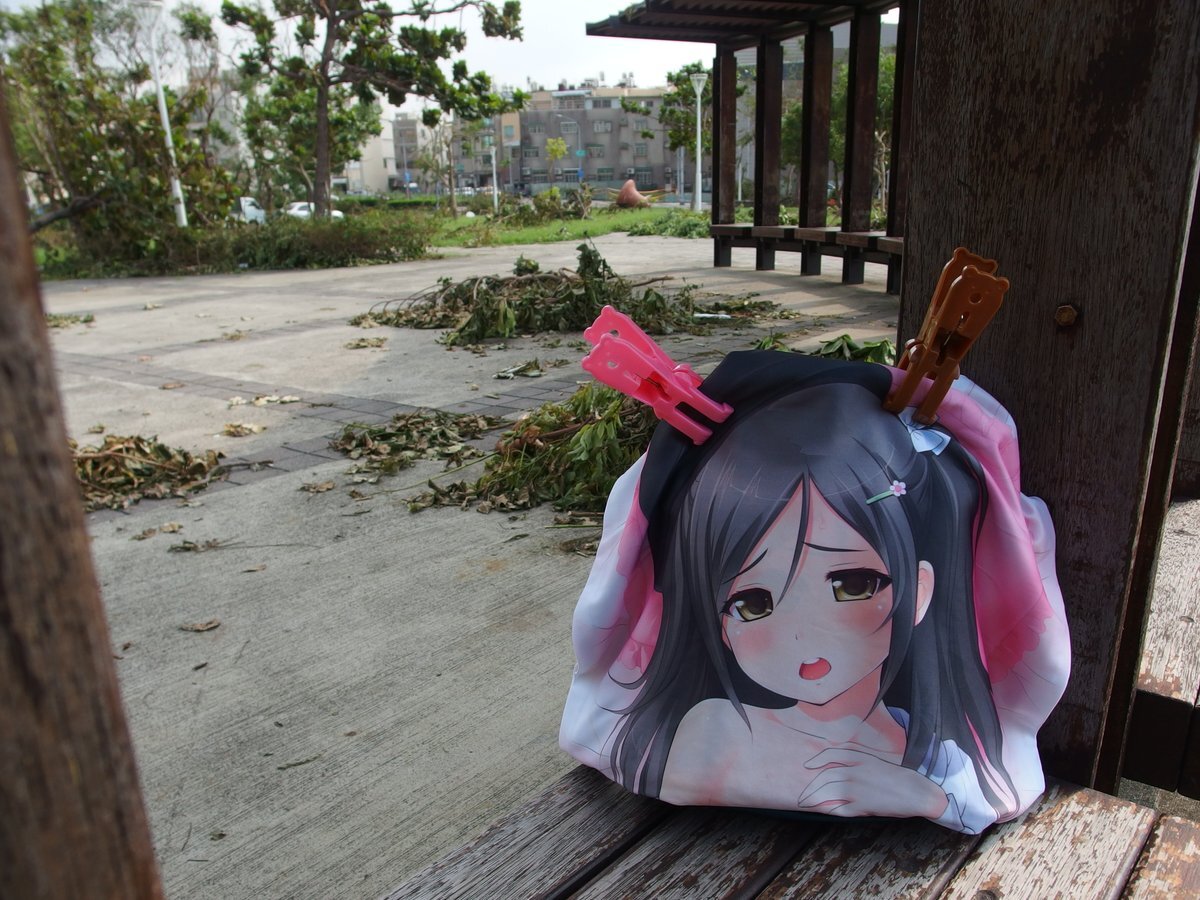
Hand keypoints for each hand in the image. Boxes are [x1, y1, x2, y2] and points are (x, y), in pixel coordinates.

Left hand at [797, 748, 948, 819]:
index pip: (831, 754)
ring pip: (828, 793)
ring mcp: (856, 789)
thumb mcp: (876, 762)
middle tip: (802, 796)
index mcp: (859, 757)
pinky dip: (829, 809)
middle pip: (825, 777)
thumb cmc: (898, 776)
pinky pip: (840, 808)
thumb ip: (857, 762)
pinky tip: (824, 811)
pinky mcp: (862, 805)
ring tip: (805, 804)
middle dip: (810, 787)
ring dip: (814, 799)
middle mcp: (854, 771)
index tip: (807, 766)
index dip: (816, 759)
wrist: (917, 792)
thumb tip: (837, 769)